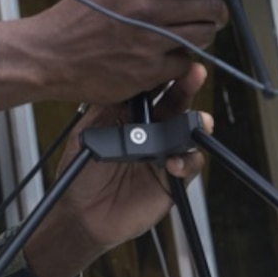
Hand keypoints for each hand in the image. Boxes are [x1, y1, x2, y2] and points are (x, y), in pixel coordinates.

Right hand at [0, 0, 237, 110]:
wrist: (48, 56)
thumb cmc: (71, 19)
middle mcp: (145, 11)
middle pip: (206, 5)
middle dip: (217, 7)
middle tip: (214, 9)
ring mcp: (149, 43)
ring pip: (202, 35)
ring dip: (205, 32)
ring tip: (196, 30)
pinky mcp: (148, 72)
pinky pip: (183, 63)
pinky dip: (183, 58)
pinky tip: (172, 54)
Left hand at [22, 65, 211, 276]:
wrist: (81, 215)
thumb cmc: (80, 173)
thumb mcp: (87, 135)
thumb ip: (106, 111)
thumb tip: (124, 81)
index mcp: (130, 117)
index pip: (152, 91)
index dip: (162, 76)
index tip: (169, 61)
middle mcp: (150, 132)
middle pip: (175, 105)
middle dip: (186, 88)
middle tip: (194, 74)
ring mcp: (163, 154)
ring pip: (188, 133)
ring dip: (196, 123)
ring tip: (198, 120)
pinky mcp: (171, 180)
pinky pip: (189, 166)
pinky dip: (187, 161)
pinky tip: (174, 162)